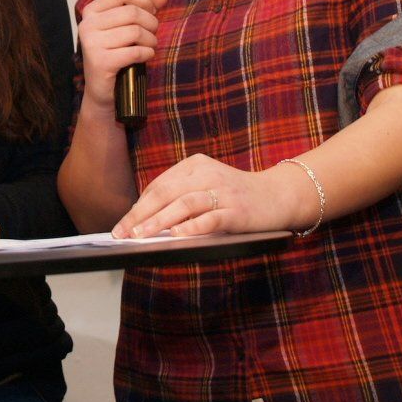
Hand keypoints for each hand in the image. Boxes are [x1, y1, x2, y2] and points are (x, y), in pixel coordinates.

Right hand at [78, 0, 168, 110]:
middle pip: (132, 12)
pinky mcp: (100, 62)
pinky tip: (146, 56)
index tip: (151, 10)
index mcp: (91, 11)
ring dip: (151, 40)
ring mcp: (92, 44)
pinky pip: (135, 51)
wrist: (102, 89)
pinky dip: (147, 53)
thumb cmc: (114, 54)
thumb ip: (143, 9)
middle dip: (151, 22)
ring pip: (135, 31)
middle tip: (153, 33)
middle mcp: (88, 25)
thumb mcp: (126, 27)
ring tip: (150, 46)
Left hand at [111, 153, 308, 238]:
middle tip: (124, 233)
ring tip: (141, 236)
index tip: (121, 226)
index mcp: (195, 165)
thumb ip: (180, 197)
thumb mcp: (206, 185)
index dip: (138, 206)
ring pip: (184, 204)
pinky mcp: (238, 211)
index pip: (159, 185)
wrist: (279, 195)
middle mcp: (207, 174)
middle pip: (166, 193)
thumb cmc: (236, 195)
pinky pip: (210, 218)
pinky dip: (192, 227)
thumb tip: (144, 220)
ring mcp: (223, 191)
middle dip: (141, 215)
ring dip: (159, 221)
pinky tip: (176, 236)